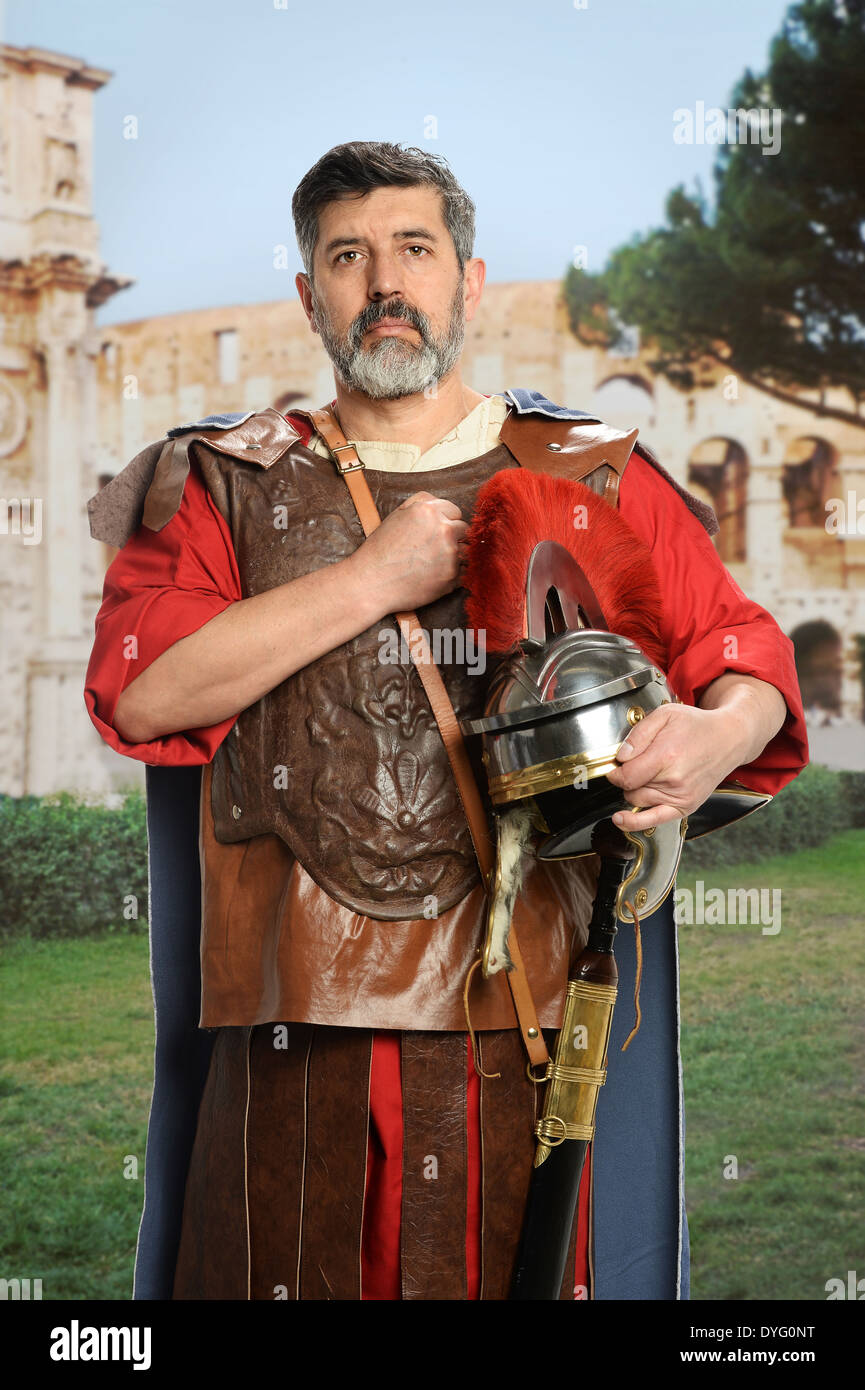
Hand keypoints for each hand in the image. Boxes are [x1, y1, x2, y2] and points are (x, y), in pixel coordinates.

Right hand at [349, 491, 467, 612]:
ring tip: (432, 563)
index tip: (437, 532)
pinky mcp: (452, 576)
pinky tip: (433, 576)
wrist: (372, 582)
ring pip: (465, 551)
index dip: (446, 521)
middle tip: (434, 549)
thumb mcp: (396, 515)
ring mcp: (450, 553)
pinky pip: (463, 572)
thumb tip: (439, 503)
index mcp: (429, 511)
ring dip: (455, 556)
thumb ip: (420, 503)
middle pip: (464, 530)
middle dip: (453, 538)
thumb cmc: (380, 550)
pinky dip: (452, 575)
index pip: (455, 511)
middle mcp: (443, 529)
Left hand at [604, 703, 745, 831]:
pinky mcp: (686, 806)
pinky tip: (621, 820)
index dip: (615, 771)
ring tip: (650, 773)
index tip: (615, 766)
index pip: (626, 776)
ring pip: (638, 801)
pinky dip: (634, 822)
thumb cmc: (698, 726)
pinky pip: (654, 820)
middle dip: (627, 777)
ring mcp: (681, 796)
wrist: (728, 739)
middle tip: (638, 764)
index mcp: (667, 756)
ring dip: (635, 790)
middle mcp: (674, 780)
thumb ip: (638, 734)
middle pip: (630, 788)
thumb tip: (621, 757)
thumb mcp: (665, 715)